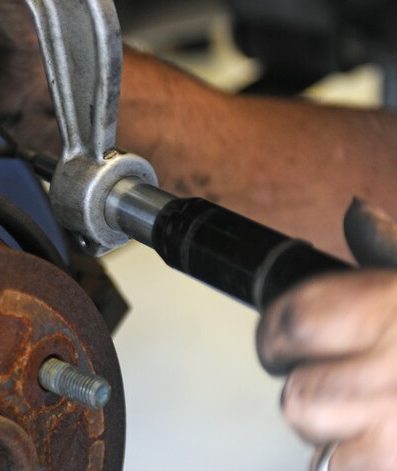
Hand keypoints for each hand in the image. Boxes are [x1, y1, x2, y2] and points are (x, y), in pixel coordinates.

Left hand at [257, 198, 396, 469]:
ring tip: (374, 413)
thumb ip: (391, 248)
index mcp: (391, 311)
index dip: (275, 334)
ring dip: (335, 431)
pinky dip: (365, 463)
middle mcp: (396, 372)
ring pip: (322, 441)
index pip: (292, 325)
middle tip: (333, 380)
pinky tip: (389, 440)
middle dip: (307, 390)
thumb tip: (358, 214)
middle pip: (298, 396)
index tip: (282, 338)